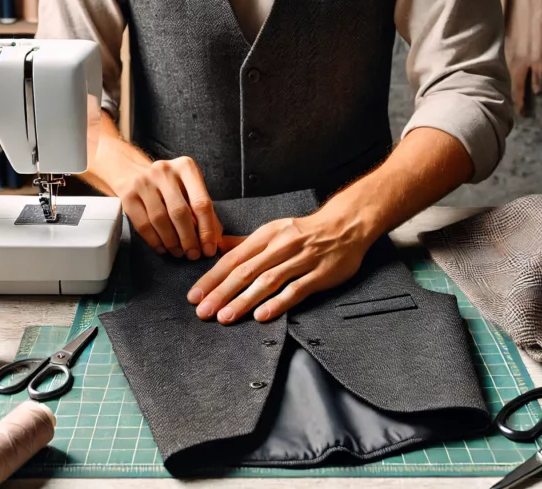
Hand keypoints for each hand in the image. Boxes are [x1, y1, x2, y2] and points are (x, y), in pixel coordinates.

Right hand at [113, 156, 222, 259]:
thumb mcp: (190, 189)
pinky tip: (163, 248)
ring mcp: (143, 182)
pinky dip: (155, 241)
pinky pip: (143, 224)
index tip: (209, 249)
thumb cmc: (168, 184)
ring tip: (179, 252)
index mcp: (186, 168)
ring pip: (160, 220)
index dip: (207, 230)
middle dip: (189, 239)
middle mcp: (164, 171)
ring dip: (172, 242)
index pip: (201, 203)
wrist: (131, 170)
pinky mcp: (127, 194)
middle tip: (194, 254)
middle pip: (180, 212)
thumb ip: (205, 212)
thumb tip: (217, 242)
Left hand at [187, 207, 375, 322]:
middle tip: (203, 311)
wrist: (346, 224)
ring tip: (226, 317)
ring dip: (244, 300)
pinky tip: (262, 315)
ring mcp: (301, 260)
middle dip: (222, 292)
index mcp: (267, 235)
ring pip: (268, 281)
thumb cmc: (306, 230)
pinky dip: (278, 303)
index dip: (213, 278)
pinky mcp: (319, 274)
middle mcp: (281, 246)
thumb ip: (245, 242)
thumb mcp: (273, 230)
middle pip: (246, 271)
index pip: (233, 258)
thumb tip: (217, 247)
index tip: (195, 295)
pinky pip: (296, 290)